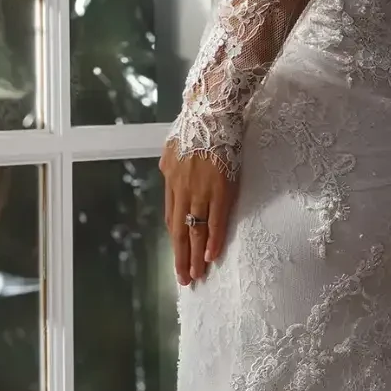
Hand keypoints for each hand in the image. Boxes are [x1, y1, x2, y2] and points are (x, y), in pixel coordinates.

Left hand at [159, 138, 235, 284]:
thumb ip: (171, 164)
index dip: (175, 241)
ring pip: (195, 230)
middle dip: (180, 257)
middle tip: (184, 279)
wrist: (211, 111)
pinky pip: (215, 221)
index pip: (172, 218)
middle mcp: (182, 189)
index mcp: (171, 180)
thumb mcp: (172, 146)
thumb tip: (169, 175)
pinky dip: (213, 240)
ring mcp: (200, 191)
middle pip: (179, 230)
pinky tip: (210, 256)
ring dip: (195, 255)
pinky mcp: (220, 189)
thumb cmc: (195, 124)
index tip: (178, 258)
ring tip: (197, 275)